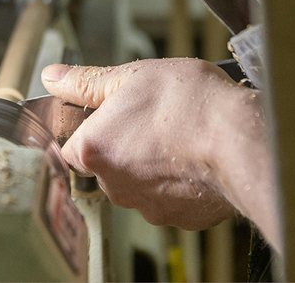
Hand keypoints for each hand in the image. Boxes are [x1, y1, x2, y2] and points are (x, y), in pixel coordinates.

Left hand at [42, 58, 277, 241]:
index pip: (71, 147)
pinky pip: (172, 198)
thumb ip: (85, 81)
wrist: (242, 141)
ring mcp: (149, 207)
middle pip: (106, 167)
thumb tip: (52, 76)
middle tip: (151, 121)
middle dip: (123, 146)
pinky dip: (180, 182)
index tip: (109, 118)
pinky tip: (196, 159)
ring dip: (152, 165)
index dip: (89, 130)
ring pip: (139, 184)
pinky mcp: (182, 219)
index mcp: (93, 151)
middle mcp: (115, 186)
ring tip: (178, 137)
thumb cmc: (188, 104)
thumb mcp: (131, 76)